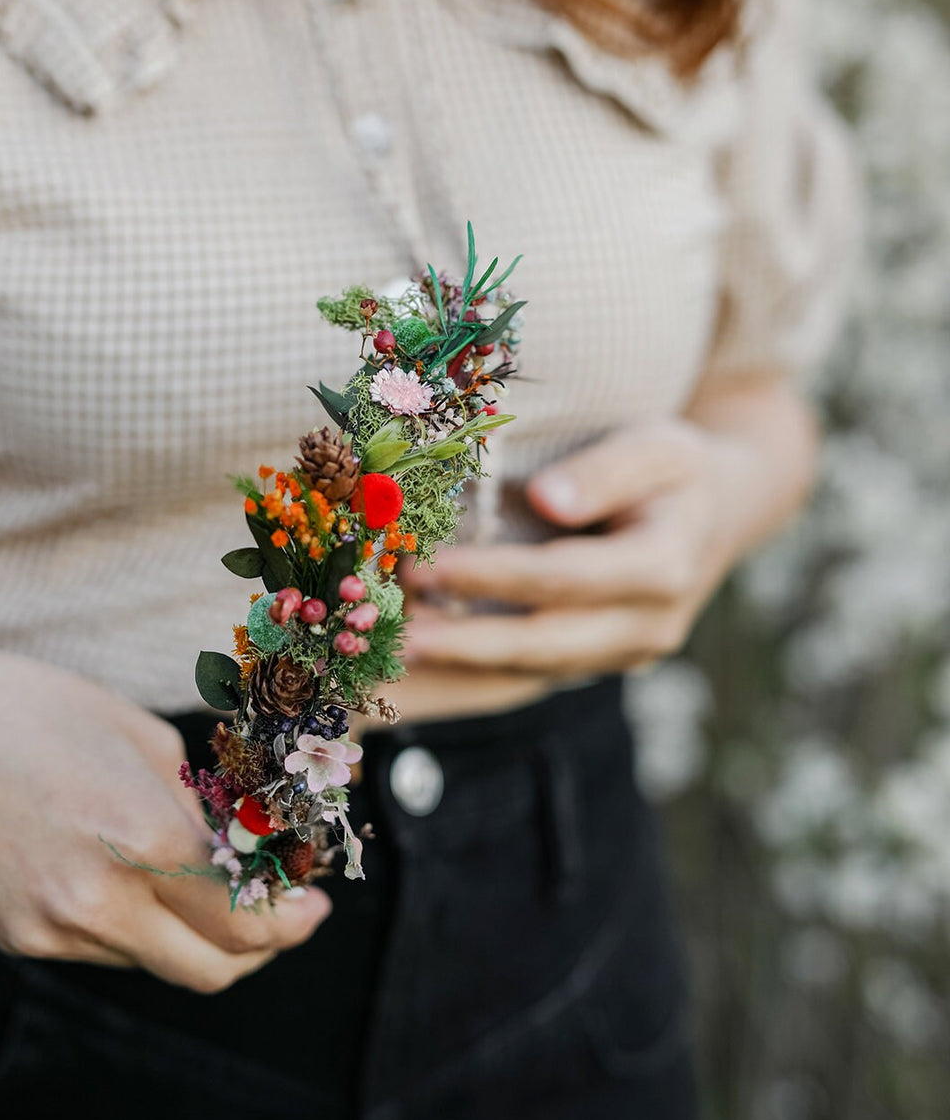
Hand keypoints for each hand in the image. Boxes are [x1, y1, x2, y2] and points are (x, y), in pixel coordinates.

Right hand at [0, 616, 330, 992]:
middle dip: (263, 947)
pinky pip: (106, 951)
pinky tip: (138, 877)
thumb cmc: (34, 710)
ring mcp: (53, 931)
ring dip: (201, 937)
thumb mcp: (143, 738)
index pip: (245, 918)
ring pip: (160, 963)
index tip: (314, 904)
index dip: (292, 919)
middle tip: (285, 913)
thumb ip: (202, 807)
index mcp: (142, 839)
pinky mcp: (19, 939)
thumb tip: (253, 849)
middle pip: (213, 969)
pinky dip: (142, 926)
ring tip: (211, 885)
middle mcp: (98, 902)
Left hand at [402, 384, 816, 680]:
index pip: (565, 578)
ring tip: (397, 656)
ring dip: (466, 667)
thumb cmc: (677, 468)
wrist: (723, 512)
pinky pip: (537, 673)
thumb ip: (605, 472)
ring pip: (538, 672)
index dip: (497, 577)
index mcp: (664, 566)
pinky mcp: (604, 662)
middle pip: (547, 644)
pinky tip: (427, 659)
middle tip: (397, 638)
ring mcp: (629, 653)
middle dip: (468, 645)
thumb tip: (549, 500)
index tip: (433, 566)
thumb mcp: (657, 446)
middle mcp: (650, 625)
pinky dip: (481, 669)